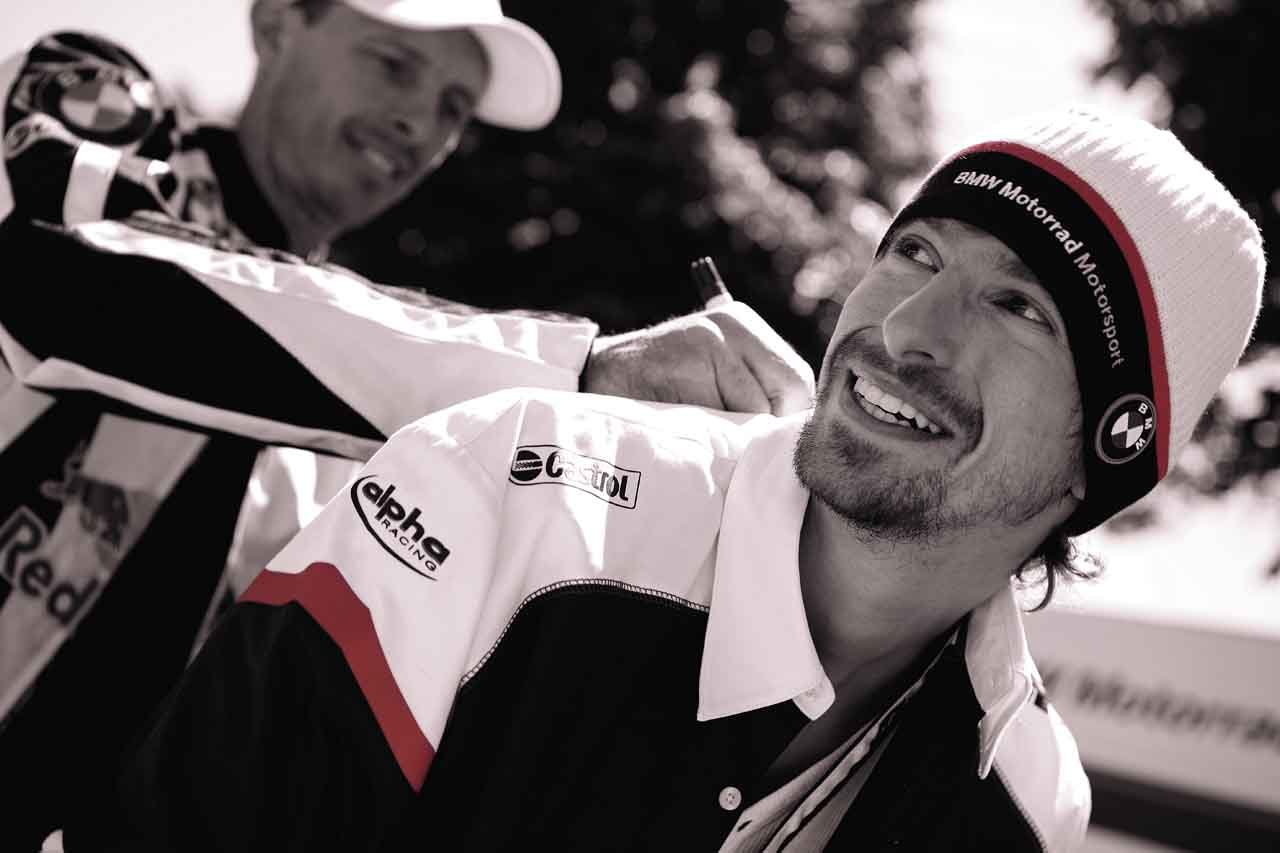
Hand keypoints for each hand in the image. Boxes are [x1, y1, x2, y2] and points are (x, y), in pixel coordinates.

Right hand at [581, 302, 814, 414]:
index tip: (763, 438)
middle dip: (768, 425)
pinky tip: (688, 425)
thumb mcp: (713, 378)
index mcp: (742, 324)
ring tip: (701, 428)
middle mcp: (731, 324)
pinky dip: (712, 432)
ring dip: (736, 433)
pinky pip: (726, 414)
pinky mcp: (690, 356)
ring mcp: (710, 338)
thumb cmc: (659, 393)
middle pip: (789, 391)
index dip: (786, 418)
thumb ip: (756, 393)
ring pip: (758, 408)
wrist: (596, 382)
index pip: (798, 381)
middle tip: (732, 436)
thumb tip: (801, 437)